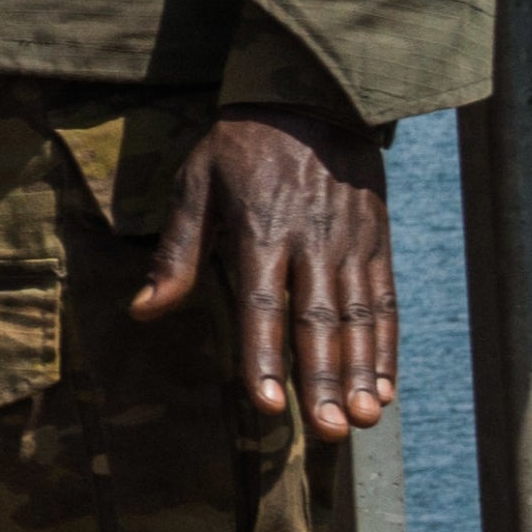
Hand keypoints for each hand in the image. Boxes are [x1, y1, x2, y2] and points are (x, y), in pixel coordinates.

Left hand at [131, 105, 399, 433]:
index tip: (269, 405)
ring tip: (362, 421)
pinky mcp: (377, 245)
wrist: (315, 99)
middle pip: (318, 323)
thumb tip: (144, 311)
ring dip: (361, 374)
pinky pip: (384, 304)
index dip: (266, 357)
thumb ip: (176, 252)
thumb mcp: (195, 185)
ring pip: (358, 320)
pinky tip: (384, 389)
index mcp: (261, 230)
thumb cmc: (240, 148)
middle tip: (330, 432)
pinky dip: (387, 348)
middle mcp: (312, 243)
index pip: (263, 306)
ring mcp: (351, 246)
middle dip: (323, 381)